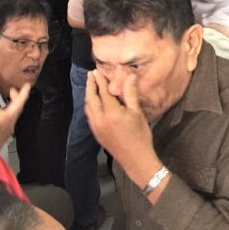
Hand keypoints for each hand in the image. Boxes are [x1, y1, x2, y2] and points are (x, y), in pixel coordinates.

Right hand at [0, 83, 30, 150]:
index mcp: (7, 119)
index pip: (19, 104)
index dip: (24, 93)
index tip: (28, 85)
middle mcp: (10, 124)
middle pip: (18, 108)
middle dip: (17, 97)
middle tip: (14, 89)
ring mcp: (8, 129)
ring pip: (13, 113)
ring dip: (12, 104)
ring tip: (8, 97)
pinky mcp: (4, 133)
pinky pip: (9, 119)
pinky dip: (7, 111)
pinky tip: (0, 111)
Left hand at [85, 70, 160, 187]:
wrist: (135, 159)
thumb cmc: (140, 135)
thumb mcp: (137, 112)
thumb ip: (130, 93)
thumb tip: (129, 76)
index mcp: (111, 112)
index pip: (103, 91)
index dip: (100, 80)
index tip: (97, 70)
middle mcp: (100, 119)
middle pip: (91, 97)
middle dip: (91, 85)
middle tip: (90, 74)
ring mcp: (96, 127)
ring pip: (88, 107)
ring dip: (88, 94)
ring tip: (90, 85)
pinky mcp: (96, 133)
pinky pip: (89, 115)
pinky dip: (89, 105)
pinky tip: (93, 103)